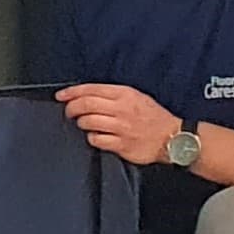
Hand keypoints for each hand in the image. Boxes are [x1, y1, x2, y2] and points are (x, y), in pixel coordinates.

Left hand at [57, 83, 178, 166]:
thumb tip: (85, 95)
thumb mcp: (136, 96)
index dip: (71, 92)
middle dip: (71, 108)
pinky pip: (97, 140)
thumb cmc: (153, 117)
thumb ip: (113, 95)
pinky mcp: (122, 145)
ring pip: (88, 121)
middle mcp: (122, 109)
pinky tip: (96, 136)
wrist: (172, 137)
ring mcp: (122, 127)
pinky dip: (92, 138)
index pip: (91, 89)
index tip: (61, 96)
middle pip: (86, 104)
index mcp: (125, 94)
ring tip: (84, 124)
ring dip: (81, 123)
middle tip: (69, 112)